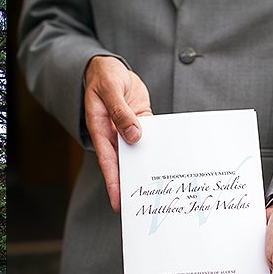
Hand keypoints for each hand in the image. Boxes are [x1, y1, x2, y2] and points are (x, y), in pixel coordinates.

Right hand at [84, 55, 152, 211]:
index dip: (114, 184)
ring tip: (160, 187)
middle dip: (132, 184)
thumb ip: (121, 113)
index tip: (119, 203)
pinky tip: (171, 158)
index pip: (108, 162)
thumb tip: (135, 136)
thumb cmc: (104, 77)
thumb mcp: (111, 90)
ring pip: (139, 154)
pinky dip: (159, 146)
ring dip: (148, 167)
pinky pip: (151, 137)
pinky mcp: (141, 122)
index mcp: (101, 130)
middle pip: (124, 165)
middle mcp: (114, 135)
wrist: (109, 68)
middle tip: (143, 205)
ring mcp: (128, 130)